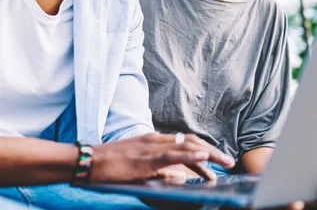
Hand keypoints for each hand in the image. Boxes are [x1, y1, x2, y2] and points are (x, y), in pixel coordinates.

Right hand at [89, 132, 233, 182]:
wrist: (87, 160)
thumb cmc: (109, 165)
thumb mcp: (138, 167)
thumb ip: (158, 171)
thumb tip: (177, 177)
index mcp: (154, 141)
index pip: (186, 142)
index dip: (204, 149)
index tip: (218, 160)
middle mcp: (156, 140)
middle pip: (191, 141)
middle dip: (213, 151)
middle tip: (229, 162)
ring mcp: (151, 147)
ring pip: (186, 146)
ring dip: (209, 153)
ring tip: (225, 161)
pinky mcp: (145, 158)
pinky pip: (172, 155)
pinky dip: (189, 155)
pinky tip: (203, 157)